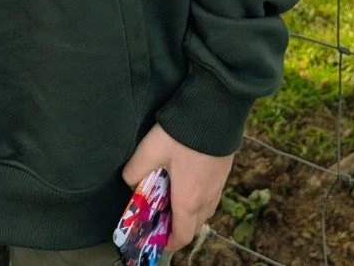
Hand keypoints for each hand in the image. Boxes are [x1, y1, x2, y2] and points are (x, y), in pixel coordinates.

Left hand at [121, 122, 233, 252]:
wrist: (215, 110)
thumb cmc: (182, 135)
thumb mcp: (150, 150)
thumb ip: (134, 170)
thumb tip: (129, 182)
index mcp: (188, 200)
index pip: (182, 235)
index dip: (171, 243)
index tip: (160, 240)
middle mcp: (207, 198)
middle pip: (195, 226)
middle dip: (180, 228)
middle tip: (164, 217)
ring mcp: (219, 185)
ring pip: (206, 211)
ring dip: (192, 213)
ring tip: (177, 198)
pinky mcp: (225, 171)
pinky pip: (213, 195)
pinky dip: (202, 198)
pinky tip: (191, 179)